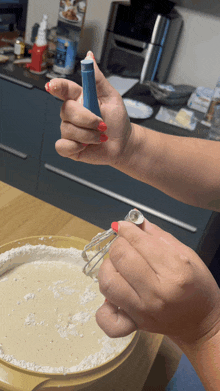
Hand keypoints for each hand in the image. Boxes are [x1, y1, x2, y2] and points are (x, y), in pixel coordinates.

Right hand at [45, 51, 131, 165]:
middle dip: (86, 119)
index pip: (63, 89)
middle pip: (66, 111)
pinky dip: (76, 146)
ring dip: (89, 135)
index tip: (53, 86)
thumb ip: (98, 79)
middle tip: (102, 124)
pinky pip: (62, 146)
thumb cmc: (117, 120)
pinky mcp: (69, 146)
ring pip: (68, 130)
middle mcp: (72, 114)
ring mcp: (69, 130)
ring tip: (100, 136)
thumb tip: (89, 58)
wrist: (123, 143)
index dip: (56, 86)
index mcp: (79, 98)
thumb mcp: (111, 96)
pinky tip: (86, 146)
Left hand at [96, 218, 219, 345]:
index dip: (127, 229)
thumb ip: (158, 236)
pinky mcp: (133, 325)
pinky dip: (103, 307)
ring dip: (108, 268)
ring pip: (107, 282)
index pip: (139, 242)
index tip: (124, 226)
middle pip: (120, 258)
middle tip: (124, 245)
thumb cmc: (197, 285)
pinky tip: (114, 296)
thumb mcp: (186, 254)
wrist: (201, 321)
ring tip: (119, 267)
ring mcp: (143, 311)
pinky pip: (106, 318)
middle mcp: (157, 292)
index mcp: (175, 270)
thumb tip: (134, 221)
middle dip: (118, 244)